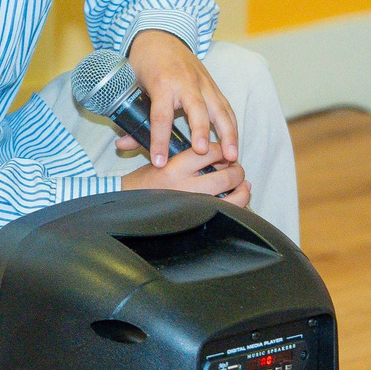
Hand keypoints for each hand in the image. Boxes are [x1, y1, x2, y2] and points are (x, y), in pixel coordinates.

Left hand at [121, 29, 238, 168]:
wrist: (161, 37)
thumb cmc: (146, 63)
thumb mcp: (132, 87)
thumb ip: (131, 118)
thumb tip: (123, 144)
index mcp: (162, 84)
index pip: (161, 116)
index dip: (159, 140)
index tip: (160, 161)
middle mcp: (186, 83)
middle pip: (197, 110)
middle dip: (200, 132)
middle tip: (201, 152)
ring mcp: (203, 83)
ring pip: (220, 110)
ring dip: (228, 134)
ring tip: (231, 157)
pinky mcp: (213, 86)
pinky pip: (226, 108)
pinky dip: (232, 127)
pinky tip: (234, 145)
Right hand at [122, 145, 251, 209]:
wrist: (127, 206)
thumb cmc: (145, 181)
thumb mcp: (160, 159)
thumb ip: (187, 155)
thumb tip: (217, 152)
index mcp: (176, 166)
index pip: (211, 151)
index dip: (223, 151)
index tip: (224, 154)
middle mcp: (186, 185)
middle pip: (227, 176)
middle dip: (237, 171)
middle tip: (237, 170)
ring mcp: (194, 204)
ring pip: (232, 198)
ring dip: (242, 189)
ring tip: (244, 185)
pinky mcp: (197, 219)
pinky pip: (225, 212)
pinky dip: (237, 205)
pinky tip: (239, 199)